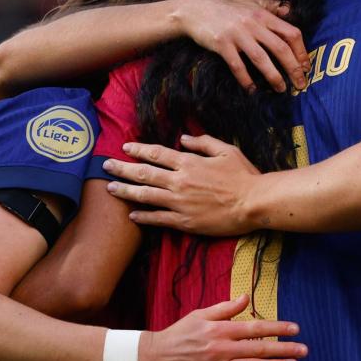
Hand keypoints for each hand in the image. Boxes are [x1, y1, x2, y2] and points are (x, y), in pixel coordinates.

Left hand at [106, 135, 261, 236]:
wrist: (254, 203)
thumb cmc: (244, 176)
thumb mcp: (227, 151)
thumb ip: (203, 143)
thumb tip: (184, 139)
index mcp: (189, 163)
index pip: (156, 154)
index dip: (138, 150)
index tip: (124, 148)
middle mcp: (179, 181)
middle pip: (144, 173)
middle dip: (122, 168)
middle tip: (105, 166)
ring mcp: (180, 203)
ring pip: (145, 195)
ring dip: (125, 190)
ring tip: (110, 188)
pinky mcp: (185, 221)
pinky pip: (158, 218)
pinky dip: (143, 216)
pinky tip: (132, 214)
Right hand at [138, 295, 304, 360]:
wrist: (152, 357)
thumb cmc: (178, 334)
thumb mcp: (200, 315)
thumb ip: (225, 308)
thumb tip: (246, 297)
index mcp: (220, 330)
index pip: (255, 327)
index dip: (277, 328)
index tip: (295, 329)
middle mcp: (221, 348)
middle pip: (259, 349)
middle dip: (284, 349)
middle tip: (304, 350)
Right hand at [171, 0, 309, 92]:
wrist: (195, 11)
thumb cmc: (227, 9)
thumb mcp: (251, 2)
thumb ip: (271, 6)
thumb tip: (289, 9)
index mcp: (263, 15)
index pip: (291, 33)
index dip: (301, 51)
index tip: (305, 67)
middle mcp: (253, 24)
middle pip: (280, 48)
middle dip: (293, 69)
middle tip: (300, 85)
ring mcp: (237, 34)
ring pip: (261, 59)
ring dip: (274, 77)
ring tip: (281, 89)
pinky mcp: (222, 44)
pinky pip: (237, 66)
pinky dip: (246, 79)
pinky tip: (252, 89)